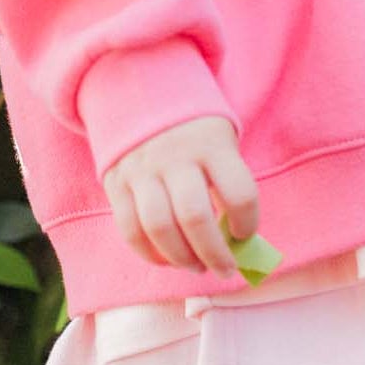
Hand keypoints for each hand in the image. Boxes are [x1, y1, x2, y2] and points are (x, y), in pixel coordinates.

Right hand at [102, 116, 259, 277]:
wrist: (139, 95)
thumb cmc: (196, 135)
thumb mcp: (221, 146)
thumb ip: (228, 187)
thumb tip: (236, 245)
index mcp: (211, 146)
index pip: (239, 194)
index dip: (247, 224)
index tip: (244, 235)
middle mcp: (174, 156)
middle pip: (195, 217)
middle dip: (214, 254)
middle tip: (224, 270)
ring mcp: (141, 169)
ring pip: (159, 228)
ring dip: (182, 258)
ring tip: (197, 266)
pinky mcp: (116, 183)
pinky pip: (130, 229)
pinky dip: (150, 254)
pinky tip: (168, 260)